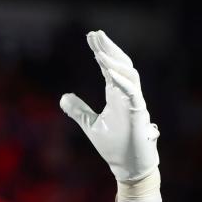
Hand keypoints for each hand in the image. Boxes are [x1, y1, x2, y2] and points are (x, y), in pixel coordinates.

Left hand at [60, 30, 158, 182]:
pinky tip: (110, 72)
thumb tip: (63, 97)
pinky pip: (132, 93)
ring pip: (128, 74)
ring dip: (114, 61)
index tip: (91, 37)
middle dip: (108, 48)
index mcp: (116, 95)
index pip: (109, 67)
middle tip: (95, 34)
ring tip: (100, 51)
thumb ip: (79, 110)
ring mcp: (134, 102)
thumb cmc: (115, 146)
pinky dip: (122, 81)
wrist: (128, 166)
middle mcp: (127, 94)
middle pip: (119, 64)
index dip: (100, 51)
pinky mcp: (139, 113)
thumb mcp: (91, 124)